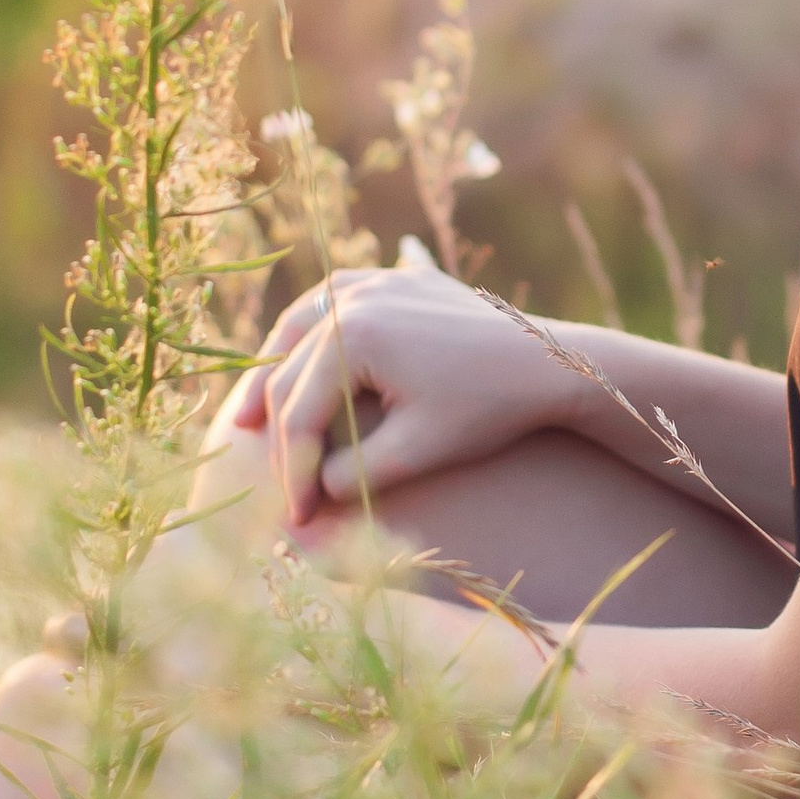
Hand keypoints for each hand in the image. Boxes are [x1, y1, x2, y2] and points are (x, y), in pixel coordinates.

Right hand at [211, 245, 576, 530]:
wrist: (549, 364)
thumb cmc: (487, 409)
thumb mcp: (416, 451)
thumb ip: (353, 475)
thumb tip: (308, 494)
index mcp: (353, 334)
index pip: (300, 413)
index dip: (291, 472)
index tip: (294, 519)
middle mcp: (354, 296)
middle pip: (290, 370)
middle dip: (279, 431)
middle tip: (268, 480)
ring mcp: (375, 280)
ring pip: (300, 326)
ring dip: (276, 370)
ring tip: (250, 416)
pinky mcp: (395, 279)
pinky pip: (333, 301)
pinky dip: (308, 333)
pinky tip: (297, 359)